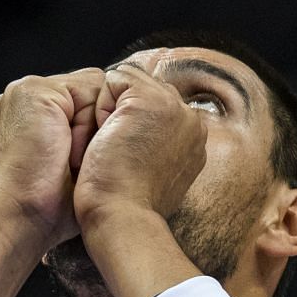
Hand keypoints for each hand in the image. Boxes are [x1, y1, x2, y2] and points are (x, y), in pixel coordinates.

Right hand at [0, 68, 112, 249]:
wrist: (23, 215)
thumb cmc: (48, 204)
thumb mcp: (76, 164)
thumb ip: (91, 136)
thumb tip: (125, 128)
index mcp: (32, 111)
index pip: (85, 99)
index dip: (97, 129)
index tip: (85, 164)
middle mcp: (27, 97)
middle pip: (92, 91)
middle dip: (95, 126)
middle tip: (76, 163)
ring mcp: (28, 90)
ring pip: (94, 90)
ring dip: (91, 127)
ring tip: (69, 159)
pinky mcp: (35, 90)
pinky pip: (88, 90)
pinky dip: (85, 124)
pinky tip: (66, 151)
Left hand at [72, 65, 206, 226]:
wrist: (123, 218)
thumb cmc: (130, 207)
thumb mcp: (157, 176)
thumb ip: (160, 148)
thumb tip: (144, 135)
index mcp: (196, 139)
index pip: (159, 107)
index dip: (132, 124)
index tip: (127, 160)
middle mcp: (193, 120)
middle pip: (146, 90)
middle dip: (123, 113)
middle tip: (118, 154)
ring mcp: (175, 108)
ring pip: (131, 83)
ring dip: (113, 110)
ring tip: (114, 147)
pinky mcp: (149, 100)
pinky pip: (116, 79)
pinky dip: (101, 105)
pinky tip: (108, 138)